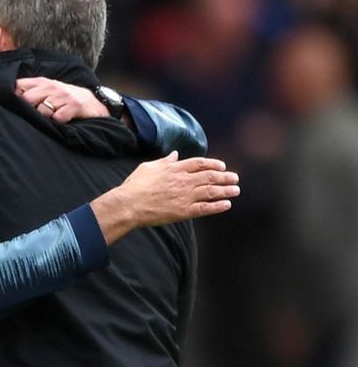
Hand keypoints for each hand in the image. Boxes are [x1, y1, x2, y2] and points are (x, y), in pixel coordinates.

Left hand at [15, 77, 108, 121]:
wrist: (93, 102)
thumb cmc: (64, 98)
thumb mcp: (47, 90)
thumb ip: (29, 91)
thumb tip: (8, 100)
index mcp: (41, 82)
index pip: (19, 86)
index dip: (13, 97)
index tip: (12, 106)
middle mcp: (51, 87)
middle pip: (27, 99)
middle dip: (28, 110)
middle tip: (34, 115)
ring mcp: (63, 96)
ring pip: (42, 110)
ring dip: (43, 117)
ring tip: (50, 118)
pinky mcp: (74, 106)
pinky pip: (58, 118)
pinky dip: (57, 123)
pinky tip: (61, 121)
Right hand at [91, 152, 239, 243]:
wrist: (129, 204)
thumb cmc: (135, 185)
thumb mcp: (148, 167)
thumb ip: (164, 161)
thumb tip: (175, 155)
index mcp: (175, 169)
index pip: (200, 163)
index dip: (213, 164)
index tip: (222, 166)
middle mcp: (183, 181)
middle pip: (210, 176)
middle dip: (225, 177)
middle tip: (235, 178)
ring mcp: (185, 196)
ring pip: (211, 191)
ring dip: (226, 190)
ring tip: (236, 190)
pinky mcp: (184, 211)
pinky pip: (206, 208)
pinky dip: (218, 206)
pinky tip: (227, 204)